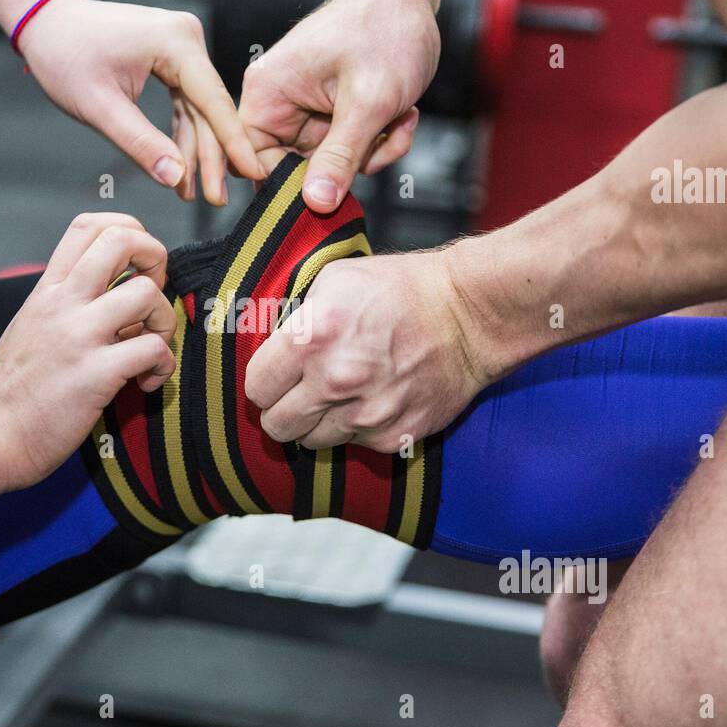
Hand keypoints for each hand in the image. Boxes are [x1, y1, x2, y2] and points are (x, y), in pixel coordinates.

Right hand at [0, 213, 176, 489]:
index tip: (138, 265)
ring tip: (151, 347)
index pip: (90, 225)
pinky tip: (146, 382)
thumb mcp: (32, 325)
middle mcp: (63, 303)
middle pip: (122, 240)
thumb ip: (68, 303)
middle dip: (156, 257)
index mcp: (48, 289)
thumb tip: (117, 294)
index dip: (129, 231)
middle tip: (154, 295)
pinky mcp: (95, 374)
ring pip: (147, 293)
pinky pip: (153, 348)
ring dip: (164, 321)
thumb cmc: (14, 390)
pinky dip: (164, 365)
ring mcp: (78, 336)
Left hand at [17, 0, 264, 205]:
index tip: (252, 174)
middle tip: (216, 199)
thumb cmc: (64, 54)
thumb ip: (141, 143)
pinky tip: (179, 167)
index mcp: (176, 42)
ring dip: (196, 151)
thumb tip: (175, 177)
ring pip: (199, 109)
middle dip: (212, 156)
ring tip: (193, 192)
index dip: (233, 143)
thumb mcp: (100, 107)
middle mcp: (186, 38)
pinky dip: (182, 134)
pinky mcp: (172, 57)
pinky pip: (186, 102)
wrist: (45, 22)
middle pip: (210, 109)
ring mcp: (181, 46)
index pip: (214, 102)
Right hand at [238, 0, 439, 211]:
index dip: (291, 184)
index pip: (256, 162)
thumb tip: (316, 204)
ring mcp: (309, 107)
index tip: (330, 190)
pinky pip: (351, 147)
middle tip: (380, 139)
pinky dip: (381, 138)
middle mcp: (281, 102)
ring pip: (333, 162)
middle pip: (301, 169)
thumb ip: (341, 157)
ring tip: (398, 117)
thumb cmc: (384, 29)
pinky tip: (402, 113)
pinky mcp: (334, 110)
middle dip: (348, 164)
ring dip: (373, 150)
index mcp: (267, 94)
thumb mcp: (367, 103)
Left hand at [245, 249, 496, 451]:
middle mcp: (335, 381)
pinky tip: (372, 399)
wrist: (469, 315)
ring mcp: (366, 415)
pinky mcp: (393, 437)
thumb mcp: (335, 281)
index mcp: (313, 339)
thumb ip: (297, 318)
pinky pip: (354, 445)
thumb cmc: (405, 290)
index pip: (257, 387)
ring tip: (340, 395)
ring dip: (319, 423)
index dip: (264, 382)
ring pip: (313, 442)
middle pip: (277, 426)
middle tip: (299, 394)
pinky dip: (356, 428)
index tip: (276, 377)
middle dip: (282, 410)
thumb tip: (271, 346)